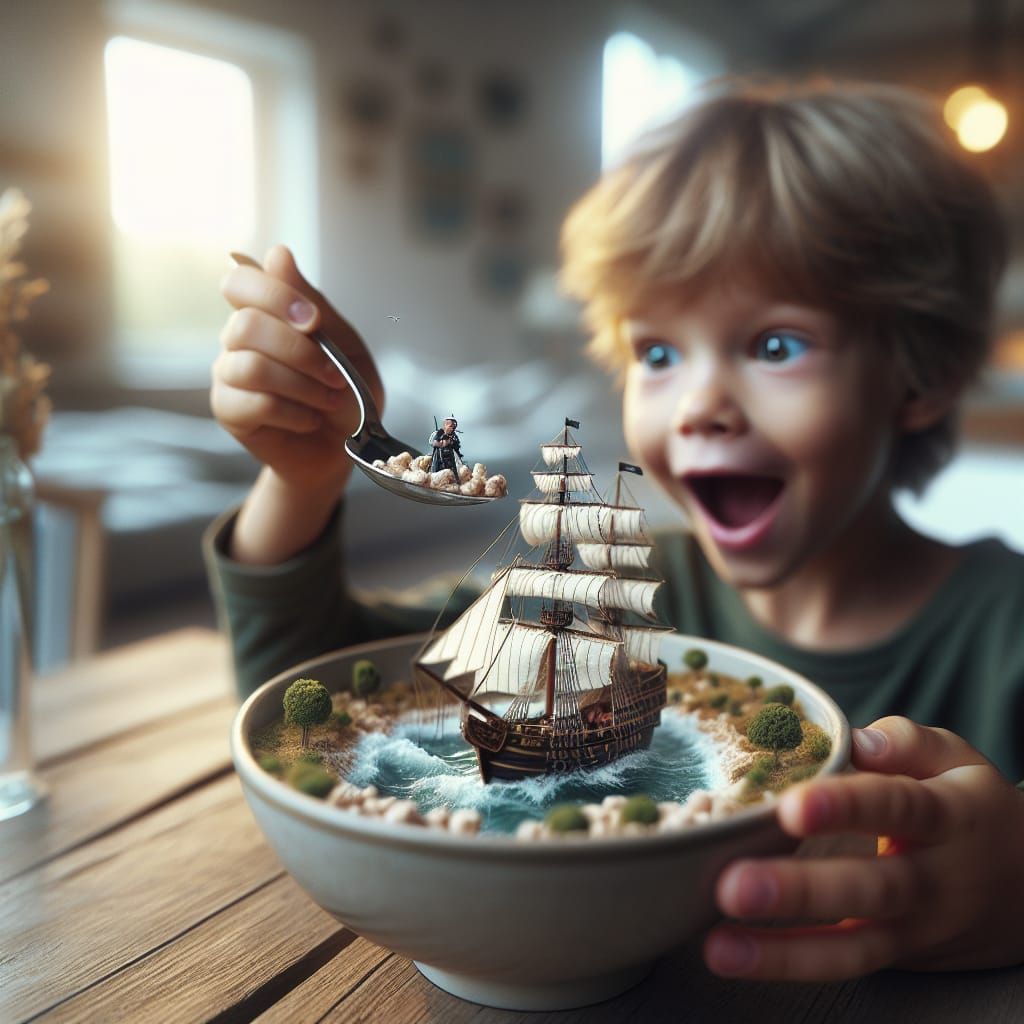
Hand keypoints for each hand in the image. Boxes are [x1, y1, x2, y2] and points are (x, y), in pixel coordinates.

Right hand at [211, 245, 383, 494]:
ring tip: (329, 400)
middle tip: (335, 374)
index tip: (313, 320)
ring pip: (250, 366)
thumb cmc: (346, 395)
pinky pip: (254, 403)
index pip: (240, 279)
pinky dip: (295, 413)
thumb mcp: (346, 346)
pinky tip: (310, 420)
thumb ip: (313, 304)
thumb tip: (277, 253)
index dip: (274, 294)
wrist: (344, 450)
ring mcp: (229, 373)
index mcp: (268, 312)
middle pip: (245, 324)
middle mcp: (240, 337)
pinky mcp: (228, 410)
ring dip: (302, 386)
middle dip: (300, 351)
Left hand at [704, 716, 1023, 980]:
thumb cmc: (970, 806)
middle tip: (734, 885)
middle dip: (801, 890)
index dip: (846, 806)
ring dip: (783, 951)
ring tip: (719, 945)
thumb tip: (856, 739)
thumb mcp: (955, 758)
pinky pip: (844, 965)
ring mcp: (917, 927)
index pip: (897, 807)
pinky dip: (787, 964)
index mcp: (948, 816)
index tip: (792, 804)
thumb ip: (905, 740)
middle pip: (871, 888)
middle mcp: (935, 879)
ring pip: (855, 947)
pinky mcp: (897, 955)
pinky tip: (730, 953)